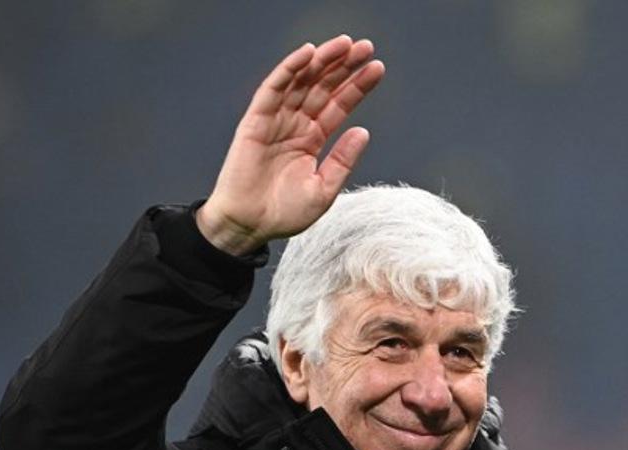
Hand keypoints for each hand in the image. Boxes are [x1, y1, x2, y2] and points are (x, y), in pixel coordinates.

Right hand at [197, 35, 384, 254]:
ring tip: (345, 44)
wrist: (249, 226)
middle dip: (343, 66)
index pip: (338, 105)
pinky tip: (308, 53)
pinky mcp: (255, 121)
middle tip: (366, 47)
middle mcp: (295, 125)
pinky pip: (273, 90)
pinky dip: (289, 69)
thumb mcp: (324, 189)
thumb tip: (363, 131)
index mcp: (312, 139)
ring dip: (322, 61)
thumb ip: (342, 160)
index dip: (357, 86)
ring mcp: (275, 121)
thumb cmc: (284, 213)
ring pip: (301, 82)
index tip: (377, 68)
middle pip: (322, 87)